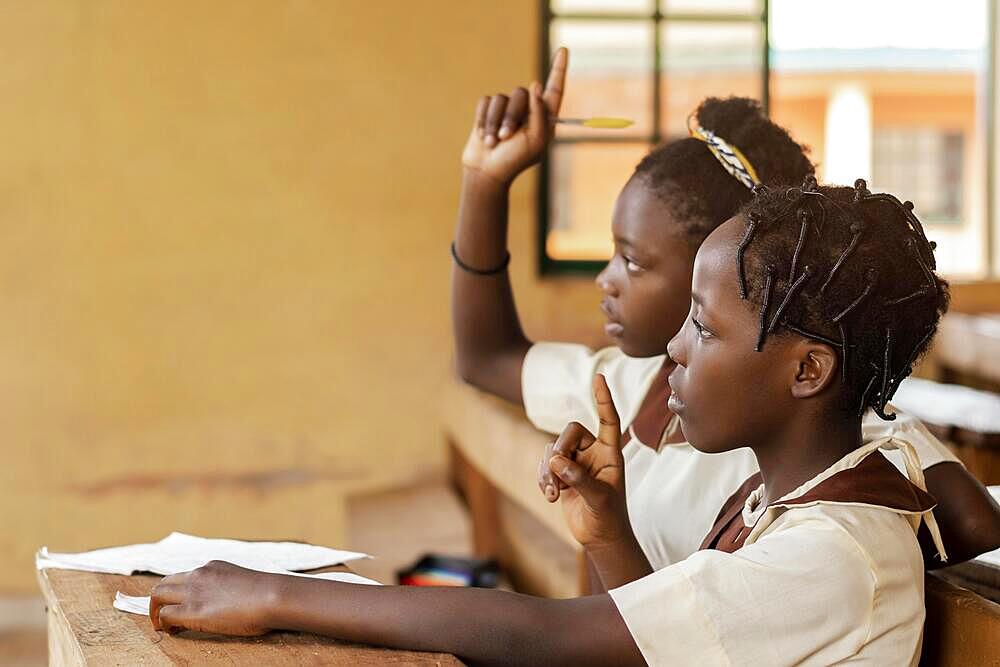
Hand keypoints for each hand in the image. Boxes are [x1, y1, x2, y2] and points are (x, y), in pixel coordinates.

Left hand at [149, 561, 279, 635]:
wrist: (271, 596)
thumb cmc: (267, 594)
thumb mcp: (243, 582)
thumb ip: (230, 587)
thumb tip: (233, 601)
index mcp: (213, 567)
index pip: (185, 576)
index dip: (178, 592)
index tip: (182, 603)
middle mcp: (199, 574)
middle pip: (164, 583)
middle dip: (160, 599)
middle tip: (163, 615)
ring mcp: (193, 591)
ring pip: (157, 595)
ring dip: (156, 611)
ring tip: (162, 625)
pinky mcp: (191, 610)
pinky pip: (165, 615)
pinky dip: (163, 623)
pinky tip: (173, 631)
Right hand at [461, 47, 566, 185]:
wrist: (486, 172)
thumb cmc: (514, 160)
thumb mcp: (535, 140)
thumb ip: (540, 113)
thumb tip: (535, 85)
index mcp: (543, 118)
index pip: (554, 89)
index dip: (559, 69)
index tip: (563, 50)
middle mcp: (527, 111)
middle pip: (521, 93)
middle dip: (511, 116)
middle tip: (506, 138)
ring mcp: (507, 110)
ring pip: (501, 98)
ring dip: (496, 122)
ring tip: (494, 141)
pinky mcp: (488, 111)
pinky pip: (486, 102)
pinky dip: (484, 120)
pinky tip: (484, 136)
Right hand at [540, 374, 631, 549]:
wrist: (600, 537)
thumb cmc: (609, 517)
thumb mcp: (599, 499)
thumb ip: (579, 478)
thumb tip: (557, 461)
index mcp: (611, 452)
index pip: (608, 419)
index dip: (603, 398)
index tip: (598, 377)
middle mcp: (594, 453)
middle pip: (570, 432)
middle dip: (560, 450)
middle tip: (557, 473)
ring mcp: (577, 462)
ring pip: (554, 449)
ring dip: (549, 471)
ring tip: (554, 494)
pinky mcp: (562, 474)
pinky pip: (546, 464)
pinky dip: (544, 478)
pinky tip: (551, 497)